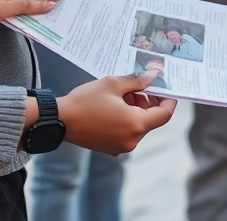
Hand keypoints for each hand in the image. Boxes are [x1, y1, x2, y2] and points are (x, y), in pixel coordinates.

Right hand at [58, 72, 176, 155]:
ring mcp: (121, 147)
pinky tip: (114, 106)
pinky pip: (127, 132)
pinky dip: (127, 119)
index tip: (166, 88)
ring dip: (136, 109)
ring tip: (122, 94)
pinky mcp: (111, 148)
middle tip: (137, 86)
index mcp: (136, 125)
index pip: (165, 114)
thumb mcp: (113, 84)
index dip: (169, 99)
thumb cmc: (85, 101)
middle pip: (152, 119)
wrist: (57, 120)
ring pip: (139, 125)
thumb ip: (137, 81)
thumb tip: (154, 77)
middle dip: (148, 101)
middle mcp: (132, 140)